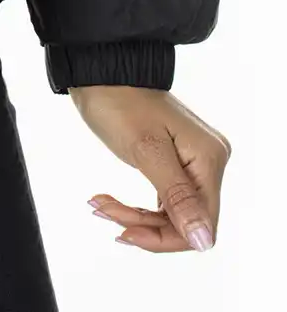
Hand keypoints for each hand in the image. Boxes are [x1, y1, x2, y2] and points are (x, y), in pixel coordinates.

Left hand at [70, 84, 230, 252]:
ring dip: (136, 217)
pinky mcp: (175, 163)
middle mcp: (209, 162)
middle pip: (186, 221)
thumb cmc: (121, 102)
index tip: (127, 233)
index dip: (167, 238)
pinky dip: (137, 207)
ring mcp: (193, 162)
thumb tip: (204, 241)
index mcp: (209, 159)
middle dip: (145, 225)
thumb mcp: (147, 152)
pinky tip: (111, 202)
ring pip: (172, 213)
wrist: (101, 71)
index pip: (202, 223)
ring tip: (102, 205)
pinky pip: (164, 199)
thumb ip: (177, 197)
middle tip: (106, 211)